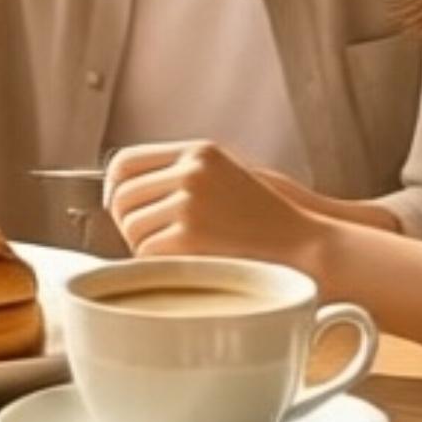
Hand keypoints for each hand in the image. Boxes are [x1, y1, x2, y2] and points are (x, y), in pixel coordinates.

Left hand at [104, 139, 321, 266]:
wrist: (308, 248)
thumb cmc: (272, 221)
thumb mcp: (229, 177)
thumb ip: (185, 175)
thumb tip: (127, 189)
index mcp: (198, 152)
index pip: (125, 161)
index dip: (114, 187)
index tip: (118, 206)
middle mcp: (190, 172)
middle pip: (122, 198)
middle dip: (129, 223)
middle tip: (150, 242)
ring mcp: (188, 203)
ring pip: (132, 228)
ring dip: (145, 248)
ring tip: (177, 257)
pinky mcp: (189, 237)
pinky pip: (146, 254)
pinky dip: (156, 267)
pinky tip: (184, 269)